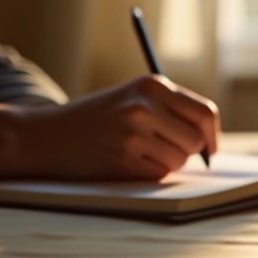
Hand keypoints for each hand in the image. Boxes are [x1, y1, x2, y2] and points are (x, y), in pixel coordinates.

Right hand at [0, 75, 219, 179]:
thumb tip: (210, 137)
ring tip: (139, 152)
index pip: (205, 112)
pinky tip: (125, 162)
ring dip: (166, 163)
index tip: (210, 148)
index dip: (212, 135)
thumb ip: (170, 109)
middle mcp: (146, 104)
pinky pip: (158, 173)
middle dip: (188, 151)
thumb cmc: (95, 118)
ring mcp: (134, 131)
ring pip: (179, 159)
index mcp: (152, 84)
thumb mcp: (133, 97)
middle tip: (166, 151)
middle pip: (196, 139)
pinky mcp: (123, 156)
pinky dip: (149, 173)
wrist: (44, 134)